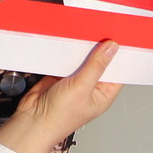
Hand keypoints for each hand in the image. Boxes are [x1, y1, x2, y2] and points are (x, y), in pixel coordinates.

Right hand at [0, 41, 121, 152]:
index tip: (119, 39)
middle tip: (102, 32)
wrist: (32, 120)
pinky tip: (70, 44)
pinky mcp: (61, 75)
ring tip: (86, 34)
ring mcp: (76, 81)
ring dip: (83, 49)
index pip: (118, 72)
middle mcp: (91, 88)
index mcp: (103, 95)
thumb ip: (96, 66)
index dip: (120, 57)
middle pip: (101, 63)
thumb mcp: (82, 88)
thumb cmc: (58, 117)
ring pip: (84, 59)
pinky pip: (68, 59)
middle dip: (100, 49)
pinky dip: (69, 52)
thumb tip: (111, 49)